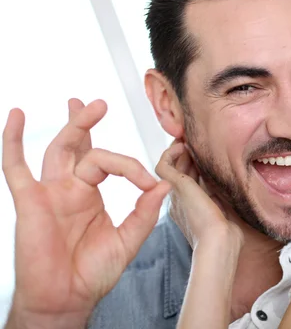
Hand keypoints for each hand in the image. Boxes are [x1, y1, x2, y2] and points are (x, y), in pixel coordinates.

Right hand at [2, 99, 170, 328]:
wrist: (67, 300)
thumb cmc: (92, 273)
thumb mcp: (127, 240)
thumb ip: (145, 213)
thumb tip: (164, 184)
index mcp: (91, 196)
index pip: (110, 163)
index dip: (131, 167)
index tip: (149, 184)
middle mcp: (69, 189)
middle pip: (78, 147)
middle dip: (87, 122)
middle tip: (100, 103)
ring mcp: (49, 193)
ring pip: (57, 150)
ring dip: (70, 126)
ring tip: (82, 103)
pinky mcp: (30, 202)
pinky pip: (16, 168)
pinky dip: (13, 141)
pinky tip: (16, 116)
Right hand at [155, 140, 242, 250]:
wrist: (219, 241)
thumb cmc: (228, 233)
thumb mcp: (227, 206)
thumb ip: (223, 193)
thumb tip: (229, 176)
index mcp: (192, 206)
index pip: (191, 177)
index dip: (196, 161)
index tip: (207, 150)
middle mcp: (180, 199)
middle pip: (181, 168)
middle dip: (189, 152)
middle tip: (197, 139)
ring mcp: (175, 194)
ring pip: (171, 164)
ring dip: (180, 148)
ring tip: (190, 138)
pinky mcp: (173, 188)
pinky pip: (162, 165)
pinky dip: (169, 152)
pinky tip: (182, 145)